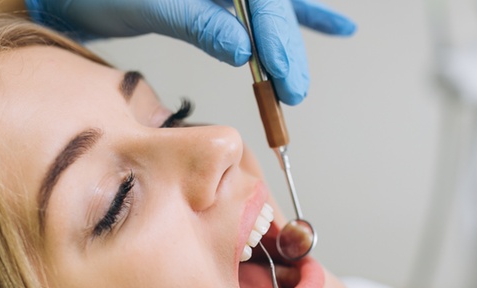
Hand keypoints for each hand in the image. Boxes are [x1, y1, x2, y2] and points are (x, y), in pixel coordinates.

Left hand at [24, 0, 355, 103]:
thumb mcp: (145, 3)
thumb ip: (196, 19)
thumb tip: (244, 47)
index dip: (277, 35)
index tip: (284, 76)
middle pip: (270, 4)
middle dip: (284, 44)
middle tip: (292, 89)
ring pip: (271, 6)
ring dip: (293, 32)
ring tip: (312, 62)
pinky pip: (264, 4)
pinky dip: (299, 13)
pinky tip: (332, 26)